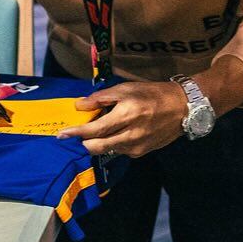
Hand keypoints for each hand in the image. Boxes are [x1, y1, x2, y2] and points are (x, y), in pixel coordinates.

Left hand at [58, 80, 188, 158]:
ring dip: (98, 142)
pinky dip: (112, 142)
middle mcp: (131, 135)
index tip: (61, 135)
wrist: (181, 108)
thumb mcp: (125, 89)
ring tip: (98, 127)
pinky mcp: (142, 153)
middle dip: (83, 142)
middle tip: (73, 135)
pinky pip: (119, 150)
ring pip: (107, 150)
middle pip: (97, 146)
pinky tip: (115, 131)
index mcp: (126, 115)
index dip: (76, 133)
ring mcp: (137, 147)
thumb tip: (80, 106)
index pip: (95, 130)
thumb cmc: (151, 94)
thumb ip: (101, 99)